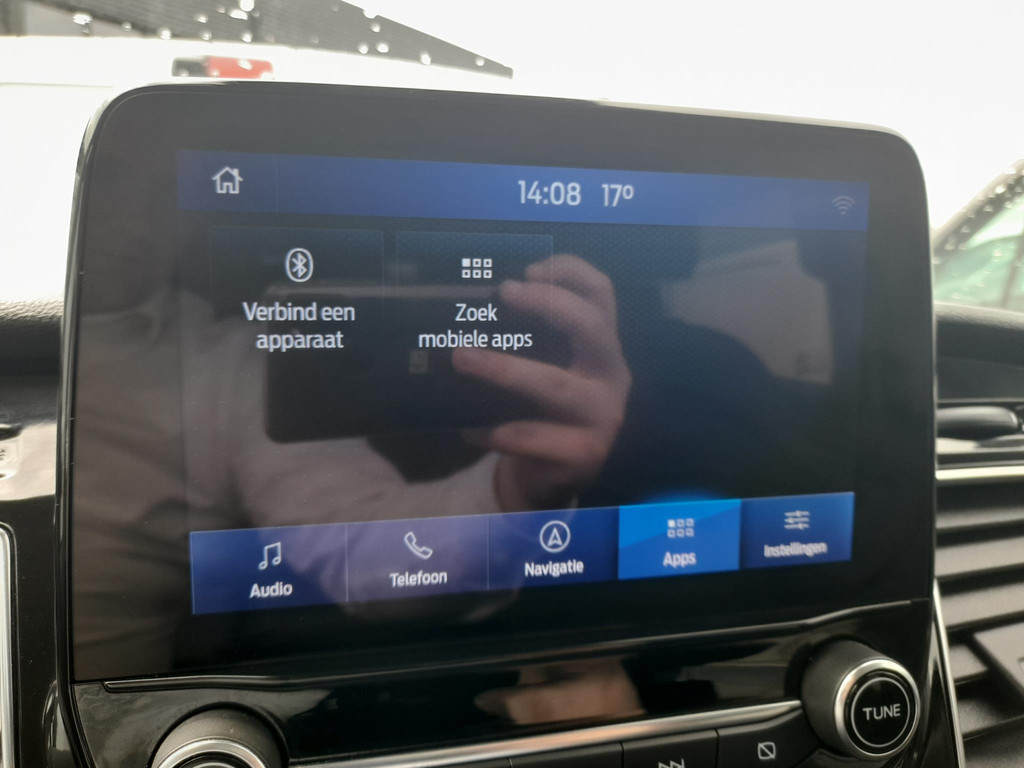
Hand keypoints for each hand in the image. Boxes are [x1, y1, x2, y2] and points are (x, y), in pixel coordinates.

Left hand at [452, 255, 631, 510]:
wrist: (552, 478)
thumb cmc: (541, 412)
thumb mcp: (545, 369)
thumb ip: (527, 340)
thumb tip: (474, 303)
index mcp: (602, 348)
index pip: (602, 295)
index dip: (572, 272)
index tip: (530, 268)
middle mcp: (610, 377)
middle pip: (592, 328)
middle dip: (547, 304)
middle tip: (502, 292)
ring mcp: (602, 417)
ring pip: (555, 386)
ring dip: (505, 369)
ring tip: (461, 357)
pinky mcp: (583, 454)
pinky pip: (532, 438)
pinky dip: (496, 432)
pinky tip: (469, 430)